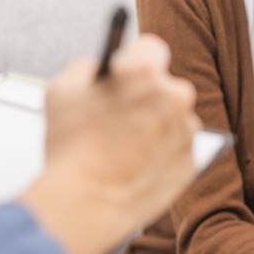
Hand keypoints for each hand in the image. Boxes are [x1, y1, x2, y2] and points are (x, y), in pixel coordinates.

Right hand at [22, 34, 200, 253]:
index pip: (151, 48)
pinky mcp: (191, 162)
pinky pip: (177, 150)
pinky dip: (161, 155)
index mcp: (146, 72)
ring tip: (125, 147)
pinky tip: (135, 165)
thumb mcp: (62, 90)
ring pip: (174, 120)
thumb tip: (102, 69)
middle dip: (146, 96)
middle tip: (122, 113)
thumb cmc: (72, 146)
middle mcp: (175, 98)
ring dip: (156, 127)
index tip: (125, 70)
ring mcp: (187, 132)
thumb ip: (86, 69)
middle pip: (165, 87)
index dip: (134, 59)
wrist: (87, 204)